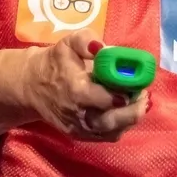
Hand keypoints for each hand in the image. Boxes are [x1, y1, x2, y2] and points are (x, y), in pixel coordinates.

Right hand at [21, 30, 149, 141]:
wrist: (32, 86)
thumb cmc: (55, 62)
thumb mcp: (68, 43)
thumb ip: (87, 40)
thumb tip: (106, 48)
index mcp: (75, 90)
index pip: (105, 99)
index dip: (124, 92)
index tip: (137, 83)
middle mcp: (78, 115)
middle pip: (113, 121)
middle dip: (133, 109)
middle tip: (144, 94)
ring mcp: (80, 129)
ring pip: (113, 131)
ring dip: (130, 117)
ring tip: (138, 100)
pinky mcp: (81, 136)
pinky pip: (107, 136)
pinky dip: (121, 124)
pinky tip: (126, 110)